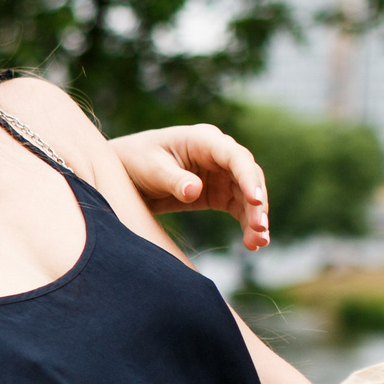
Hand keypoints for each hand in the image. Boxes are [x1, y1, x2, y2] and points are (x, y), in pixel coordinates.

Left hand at [121, 123, 270, 250]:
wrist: (123, 173)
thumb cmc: (136, 161)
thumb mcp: (151, 169)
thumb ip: (174, 179)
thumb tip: (194, 191)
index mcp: (204, 140)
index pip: (236, 157)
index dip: (248, 178)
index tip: (255, 201)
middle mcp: (218, 155)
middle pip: (248, 177)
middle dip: (257, 204)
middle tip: (260, 229)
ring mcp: (220, 174)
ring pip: (247, 195)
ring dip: (255, 218)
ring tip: (259, 243)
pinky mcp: (216, 193)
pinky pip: (238, 208)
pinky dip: (246, 224)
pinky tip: (252, 243)